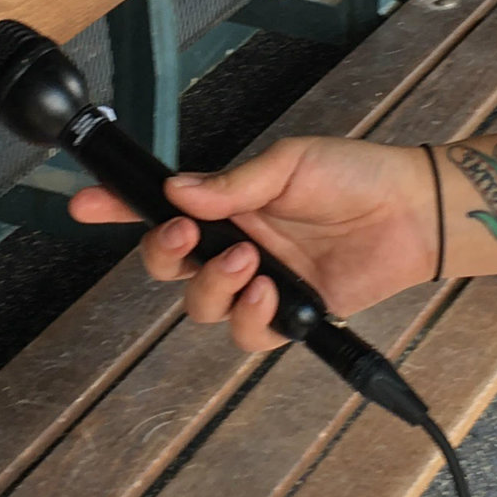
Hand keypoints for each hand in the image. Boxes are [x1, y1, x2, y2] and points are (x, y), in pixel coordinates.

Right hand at [68, 135, 435, 353]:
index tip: (84, 203)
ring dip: (214, 286)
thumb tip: (177, 193)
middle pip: (169, 266)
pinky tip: (272, 291)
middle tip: (188, 236)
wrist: (411, 211)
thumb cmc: (356, 176)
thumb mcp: (289, 163)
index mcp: (228, 204)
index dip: (118, 210)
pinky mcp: (290, 316)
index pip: (161, 210)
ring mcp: (261, 283)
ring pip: (202, 306)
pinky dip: (251, 316)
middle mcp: (236, 245)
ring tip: (250, 262)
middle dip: (164, 254)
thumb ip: (232, 183)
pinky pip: (249, 333)